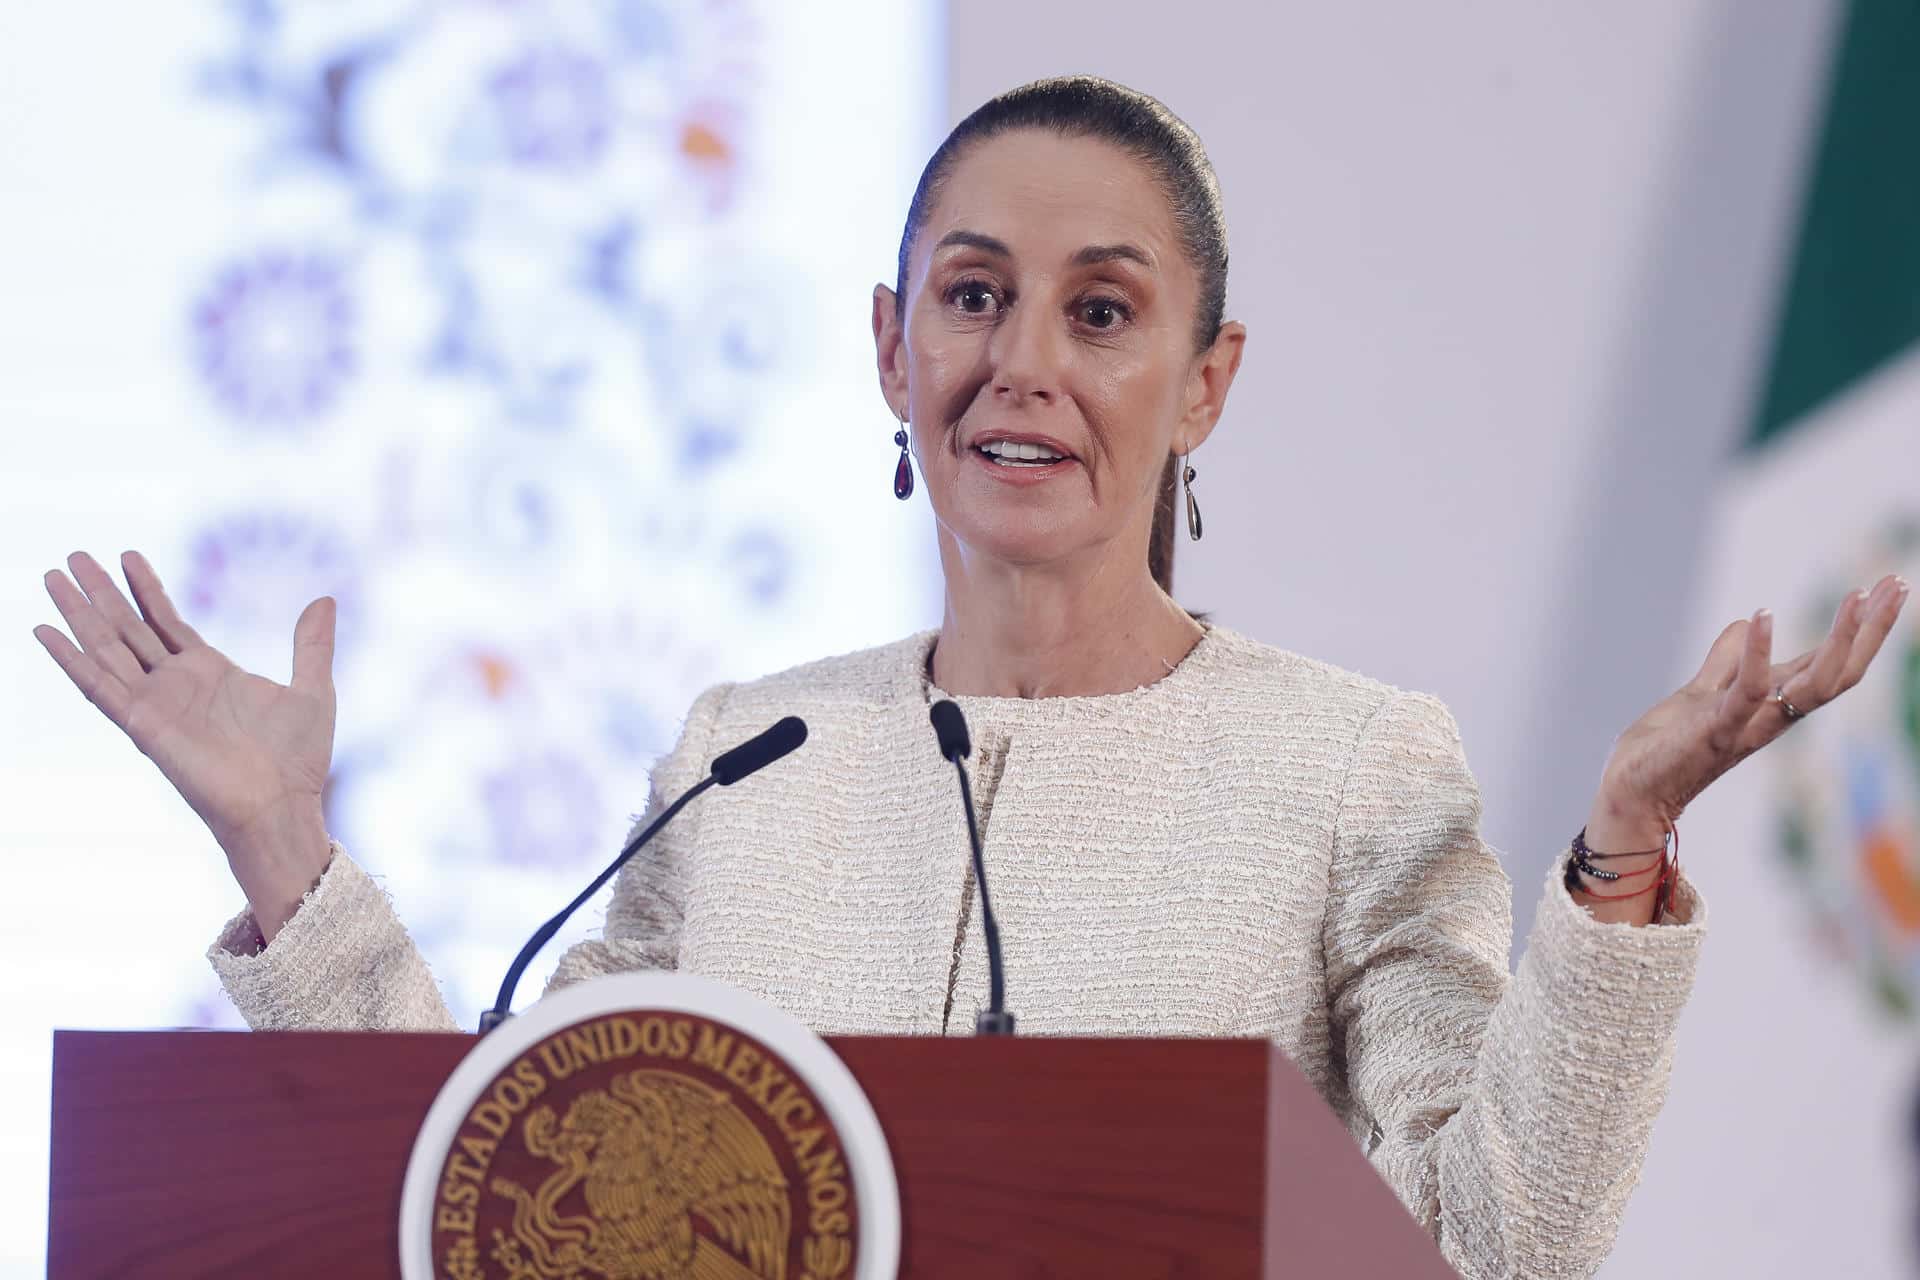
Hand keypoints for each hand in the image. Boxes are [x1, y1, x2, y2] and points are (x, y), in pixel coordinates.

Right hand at [33, 550, 337, 936]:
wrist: (282, 806)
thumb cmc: (298, 761)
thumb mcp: (314, 690)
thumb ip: (312, 645)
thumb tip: (326, 600)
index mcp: (211, 673)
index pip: (166, 622)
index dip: (146, 588)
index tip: (126, 554)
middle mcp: (176, 685)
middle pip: (128, 628)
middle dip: (101, 592)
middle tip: (73, 556)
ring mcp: (156, 703)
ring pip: (106, 647)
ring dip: (78, 613)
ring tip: (52, 576)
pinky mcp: (142, 725)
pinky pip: (98, 685)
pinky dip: (70, 658)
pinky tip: (44, 631)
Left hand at [1589, 573, 1909, 858]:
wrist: (1630, 790)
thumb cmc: (1665, 748)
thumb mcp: (1701, 692)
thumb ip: (1726, 661)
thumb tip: (1749, 623)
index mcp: (1772, 704)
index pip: (1831, 662)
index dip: (1862, 627)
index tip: (1889, 586)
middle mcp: (1773, 716)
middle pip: (1840, 673)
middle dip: (1872, 629)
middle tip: (1896, 585)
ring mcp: (1749, 725)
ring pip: (1814, 685)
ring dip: (1842, 640)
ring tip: (1858, 595)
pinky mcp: (1716, 730)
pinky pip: (1746, 691)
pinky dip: (1756, 652)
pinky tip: (1764, 615)